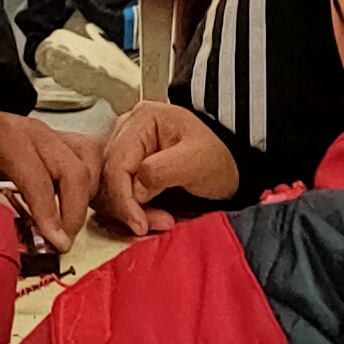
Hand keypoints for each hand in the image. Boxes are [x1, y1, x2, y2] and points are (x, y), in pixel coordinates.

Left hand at [0, 107, 101, 250]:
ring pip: (89, 161)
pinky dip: (91, 181)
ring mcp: (51, 133)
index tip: (55, 244)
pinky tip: (77, 203)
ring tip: (67, 226)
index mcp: (5, 137)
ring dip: (85, 197)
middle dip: (73, 212)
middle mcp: (35, 131)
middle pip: (73, 170)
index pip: (38, 178)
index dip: (49, 214)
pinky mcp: (60, 139)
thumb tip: (6, 246)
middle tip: (61, 243)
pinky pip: (89, 156)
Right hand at [95, 101, 236, 236]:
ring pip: (111, 188)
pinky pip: (121, 192)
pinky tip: (154, 216)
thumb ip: (160, 171)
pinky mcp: (132, 166)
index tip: (138, 223)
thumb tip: (134, 190)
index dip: (123, 199)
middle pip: (110, 177)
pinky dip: (133, 209)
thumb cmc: (219, 156)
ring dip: (132, 211)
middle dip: (129, 207)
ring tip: (161, 220)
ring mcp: (129, 148)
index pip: (116, 164)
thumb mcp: (195, 161)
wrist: (233, 164)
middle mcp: (129, 130)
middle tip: (153, 224)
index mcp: (143, 119)